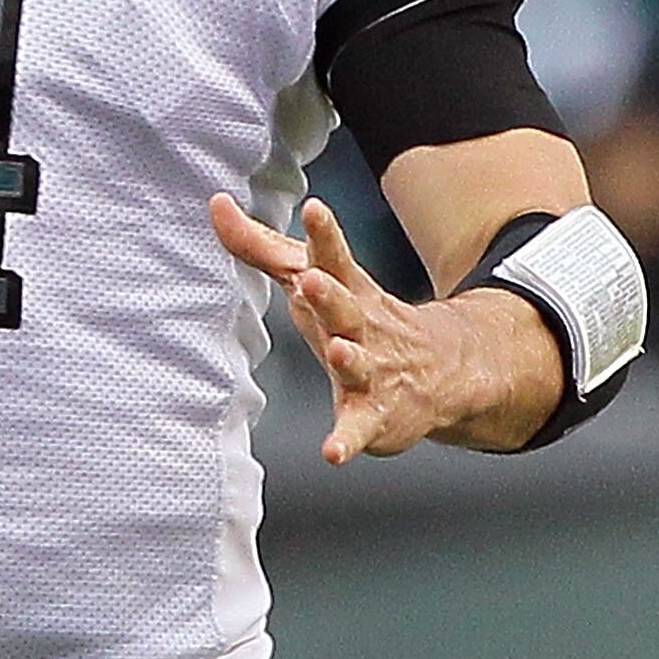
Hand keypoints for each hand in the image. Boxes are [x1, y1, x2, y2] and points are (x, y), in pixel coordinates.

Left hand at [209, 190, 525, 464]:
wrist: (441, 371)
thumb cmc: (357, 318)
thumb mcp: (310, 276)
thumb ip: (260, 245)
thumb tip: (217, 206)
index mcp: (345, 290)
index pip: (334, 257)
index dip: (324, 234)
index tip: (316, 210)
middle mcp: (361, 327)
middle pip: (345, 306)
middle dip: (329, 293)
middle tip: (311, 279)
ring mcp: (371, 371)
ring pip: (359, 363)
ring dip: (348, 357)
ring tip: (338, 350)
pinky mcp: (374, 416)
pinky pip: (358, 429)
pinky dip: (347, 441)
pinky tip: (333, 452)